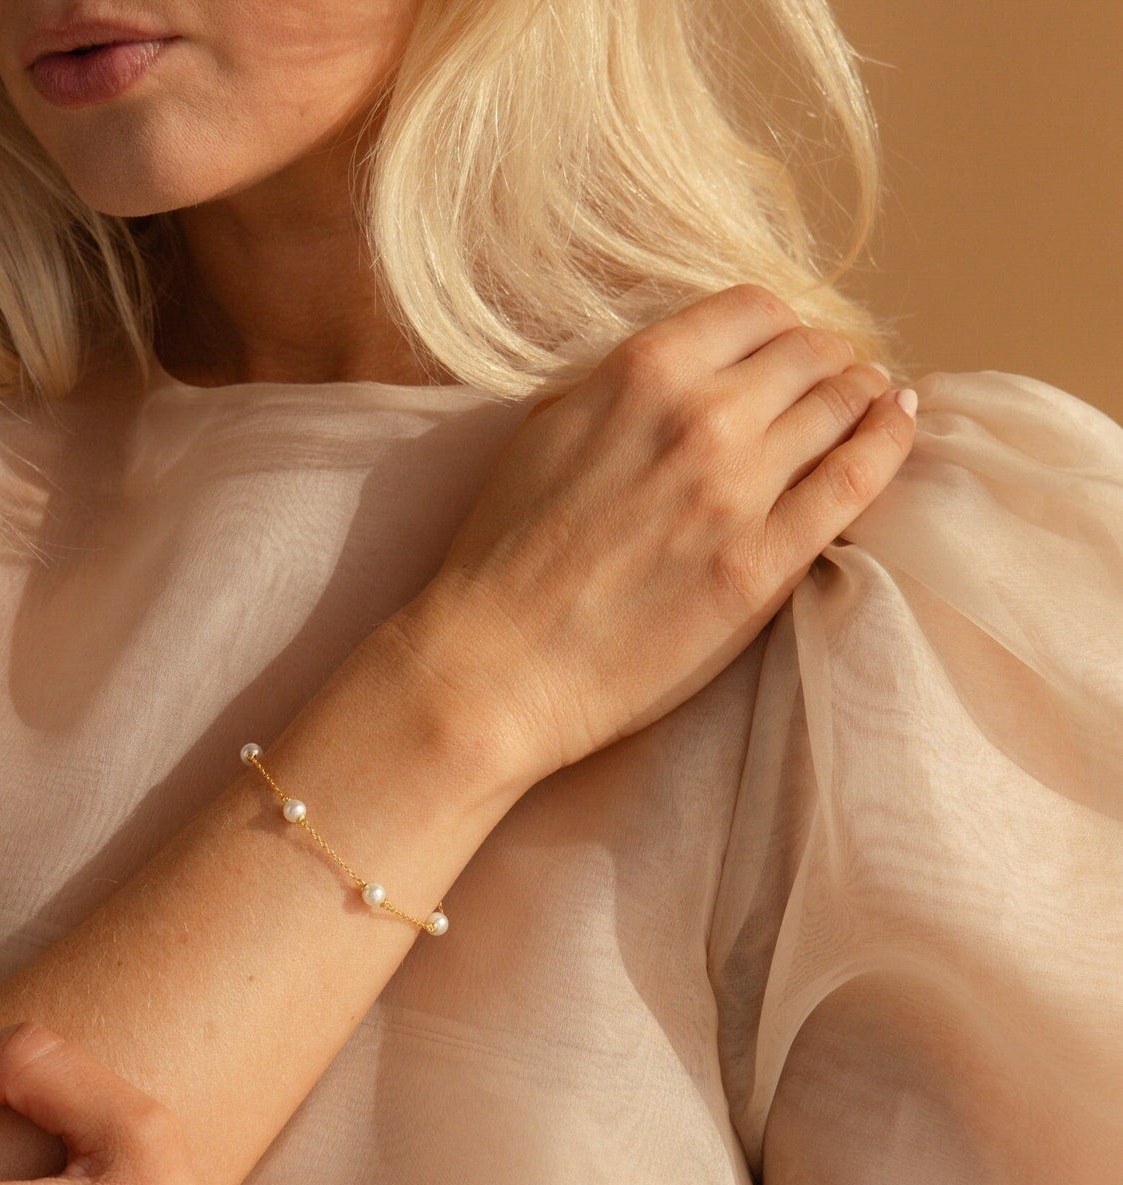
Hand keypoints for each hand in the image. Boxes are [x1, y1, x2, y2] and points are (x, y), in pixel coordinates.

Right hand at [400, 283, 916, 784]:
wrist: (496, 665)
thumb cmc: (504, 556)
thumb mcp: (546, 432)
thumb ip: (619, 387)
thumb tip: (688, 367)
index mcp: (640, 372)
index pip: (754, 308)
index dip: (778, 328)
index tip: (782, 353)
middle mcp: (700, 416)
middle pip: (811, 352)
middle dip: (827, 361)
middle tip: (831, 384)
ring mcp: (740, 491)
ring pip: (845, 404)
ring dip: (863, 396)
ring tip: (869, 406)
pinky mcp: (766, 563)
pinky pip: (859, 478)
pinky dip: (889, 440)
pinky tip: (897, 427)